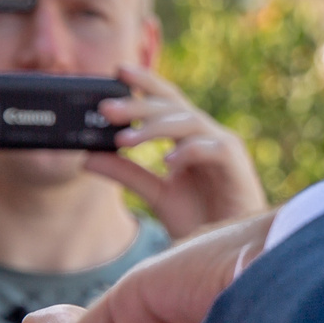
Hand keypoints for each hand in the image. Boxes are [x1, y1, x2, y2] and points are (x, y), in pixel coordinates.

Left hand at [85, 64, 266, 238]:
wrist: (232, 252)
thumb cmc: (202, 221)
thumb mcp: (156, 194)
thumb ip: (126, 173)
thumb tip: (87, 157)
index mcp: (189, 138)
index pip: (166, 101)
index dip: (145, 83)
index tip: (117, 70)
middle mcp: (207, 136)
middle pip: (173, 107)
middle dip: (139, 105)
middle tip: (106, 109)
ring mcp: (224, 148)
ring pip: (189, 122)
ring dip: (156, 127)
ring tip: (126, 139)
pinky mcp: (236, 165)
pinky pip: (211, 149)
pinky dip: (189, 152)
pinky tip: (168, 161)